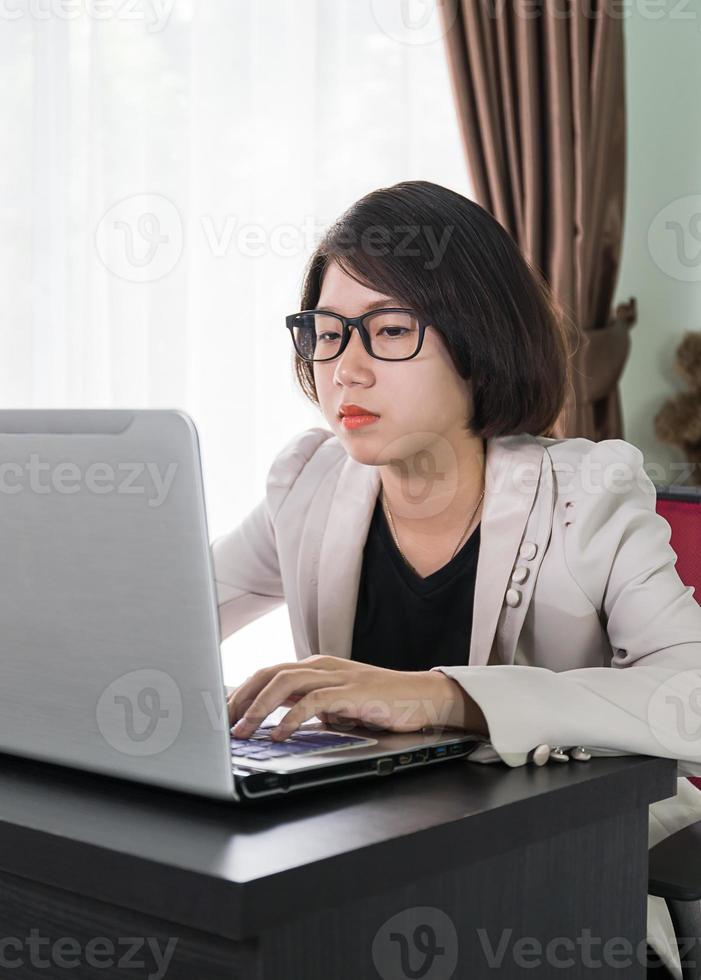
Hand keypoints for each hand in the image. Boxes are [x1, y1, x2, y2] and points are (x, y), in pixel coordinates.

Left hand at [227, 655, 480, 740]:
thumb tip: (275, 722)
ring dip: (258, 707)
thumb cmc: (379, 704)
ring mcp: (336, 676)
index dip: (241, 693)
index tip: (221, 716)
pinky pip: (313, 702)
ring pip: (285, 682)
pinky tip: (279, 735)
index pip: (267, 674)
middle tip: (221, 724)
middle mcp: (321, 666)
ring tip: (242, 731)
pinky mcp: (352, 692)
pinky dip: (291, 718)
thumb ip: (308, 706)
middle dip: (240, 698)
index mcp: (314, 667)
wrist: (422, 698)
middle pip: (268, 673)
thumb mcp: (336, 705)